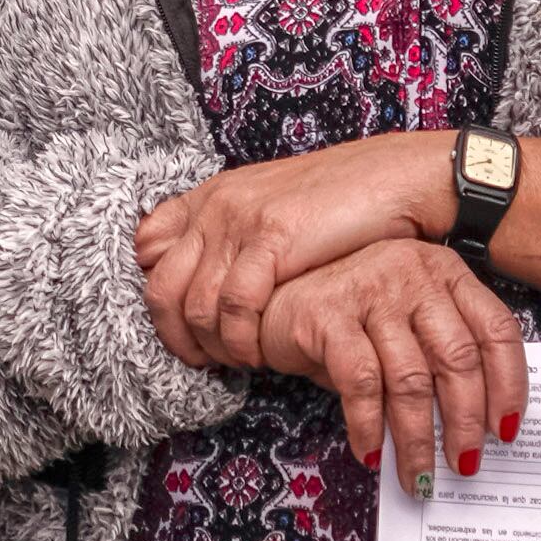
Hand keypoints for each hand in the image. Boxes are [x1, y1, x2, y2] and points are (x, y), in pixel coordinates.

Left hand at [136, 133, 448, 369]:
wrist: (393, 179)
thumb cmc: (339, 203)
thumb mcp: (271, 211)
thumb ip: (232, 238)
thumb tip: (199, 282)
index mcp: (211, 196)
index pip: (147, 246)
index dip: (155, 295)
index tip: (181, 327)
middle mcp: (216, 205)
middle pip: (161, 287)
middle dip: (176, 337)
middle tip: (204, 362)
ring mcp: (241, 220)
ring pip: (195, 306)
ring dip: (214, 347)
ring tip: (240, 360)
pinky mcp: (272, 238)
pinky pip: (235, 306)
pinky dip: (242, 340)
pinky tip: (261, 352)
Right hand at [251, 239, 527, 493]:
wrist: (274, 297)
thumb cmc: (350, 317)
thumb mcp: (406, 322)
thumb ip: (439, 354)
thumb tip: (473, 428)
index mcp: (445, 272)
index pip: (495, 330)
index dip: (509, 385)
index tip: (505, 429)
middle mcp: (413, 272)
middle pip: (457, 358)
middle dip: (464, 422)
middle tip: (464, 464)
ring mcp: (370, 289)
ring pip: (411, 379)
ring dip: (418, 439)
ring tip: (418, 475)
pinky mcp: (328, 314)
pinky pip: (361, 383)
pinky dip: (369, 426)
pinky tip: (371, 453)